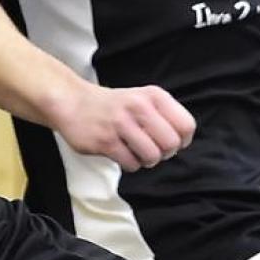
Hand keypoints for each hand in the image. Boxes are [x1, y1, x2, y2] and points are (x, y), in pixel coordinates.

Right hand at [47, 80, 195, 171]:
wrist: (74, 102)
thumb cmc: (114, 106)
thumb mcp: (144, 99)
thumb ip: (165, 116)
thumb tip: (181, 142)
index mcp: (154, 96)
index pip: (186, 125)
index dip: (182, 140)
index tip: (169, 141)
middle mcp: (139, 106)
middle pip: (171, 144)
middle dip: (164, 153)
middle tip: (152, 149)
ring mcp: (121, 123)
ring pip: (152, 156)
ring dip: (146, 160)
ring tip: (136, 151)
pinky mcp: (105, 141)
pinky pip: (131, 164)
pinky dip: (129, 164)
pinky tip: (121, 153)